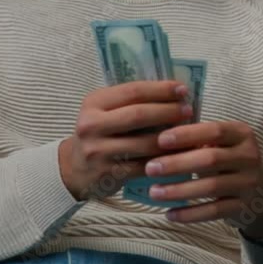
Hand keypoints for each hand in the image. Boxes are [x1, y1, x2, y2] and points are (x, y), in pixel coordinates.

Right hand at [58, 80, 192, 200]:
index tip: (182, 90)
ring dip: (172, 138)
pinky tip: (179, 155)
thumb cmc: (100, 133)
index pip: (133, 91)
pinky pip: (144, 166)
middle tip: (188, 111)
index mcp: (94, 103)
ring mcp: (98, 151)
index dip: (161, 89)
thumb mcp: (105, 111)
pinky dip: (165, 160)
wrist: (73, 168)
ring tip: (188, 132)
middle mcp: (91, 125)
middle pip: (139, 115)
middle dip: (168, 111)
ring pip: (144, 143)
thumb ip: (131, 101)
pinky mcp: (107, 174)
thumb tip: (174, 93)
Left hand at [144, 121, 262, 240]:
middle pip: (211, 159)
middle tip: (150, 168)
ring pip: (211, 187)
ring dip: (179, 190)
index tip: (160, 140)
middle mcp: (249, 157)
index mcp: (242, 135)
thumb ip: (199, 141)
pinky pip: (214, 211)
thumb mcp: (224, 145)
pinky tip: (169, 214)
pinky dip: (190, 213)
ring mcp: (248, 183)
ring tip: (154, 192)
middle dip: (177, 164)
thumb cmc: (231, 162)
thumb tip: (158, 139)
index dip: (187, 135)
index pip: (215, 131)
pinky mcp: (243, 207)